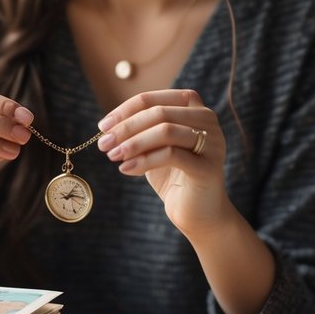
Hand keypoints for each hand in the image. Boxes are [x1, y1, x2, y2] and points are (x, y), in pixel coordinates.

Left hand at [96, 89, 232, 236]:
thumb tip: (107, 126)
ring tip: (113, 156)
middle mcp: (207, 119)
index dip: (125, 110)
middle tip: (104, 144)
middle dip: (126, 128)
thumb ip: (139, 132)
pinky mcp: (208, 166)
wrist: (198, 214)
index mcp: (193, 107)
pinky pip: (172, 155)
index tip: (103, 126)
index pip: (154, 99)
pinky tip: (127, 169)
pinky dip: (145, 160)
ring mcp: (212, 142)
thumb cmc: (173, 177)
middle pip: (159, 113)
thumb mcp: (153, 148)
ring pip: (166, 131)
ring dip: (134, 143)